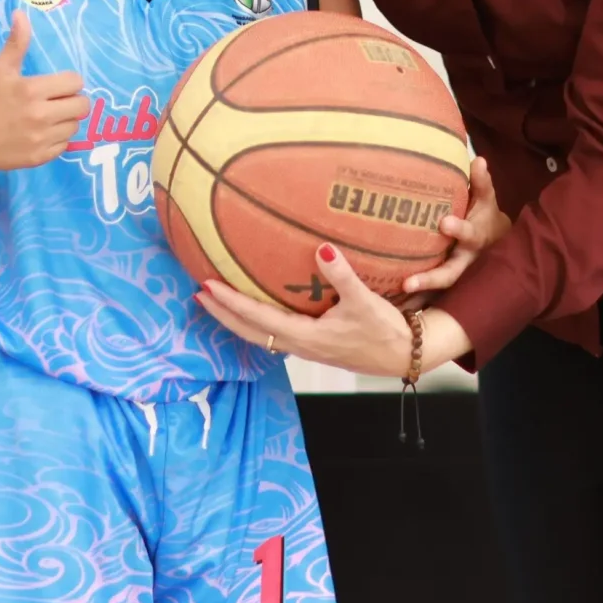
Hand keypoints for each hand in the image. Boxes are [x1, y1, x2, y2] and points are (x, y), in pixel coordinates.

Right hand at [0, 12, 87, 170]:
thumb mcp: (1, 69)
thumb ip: (16, 43)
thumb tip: (21, 14)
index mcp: (31, 90)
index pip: (75, 82)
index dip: (69, 82)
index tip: (57, 85)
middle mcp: (39, 115)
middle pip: (82, 106)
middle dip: (72, 101)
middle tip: (57, 101)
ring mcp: (41, 138)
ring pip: (75, 126)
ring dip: (66, 120)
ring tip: (48, 117)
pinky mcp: (40, 157)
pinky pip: (65, 145)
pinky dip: (57, 139)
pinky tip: (41, 133)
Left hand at [198, 244, 470, 376]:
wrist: (405, 355)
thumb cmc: (385, 330)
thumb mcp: (365, 301)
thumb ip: (343, 275)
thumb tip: (323, 248)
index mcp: (305, 336)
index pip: (257, 319)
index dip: (230, 303)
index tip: (207, 286)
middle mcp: (299, 345)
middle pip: (248, 332)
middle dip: (222, 314)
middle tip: (198, 293)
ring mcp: (305, 347)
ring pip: (259, 334)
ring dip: (236, 319)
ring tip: (217, 300)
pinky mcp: (313, 344)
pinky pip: (274, 332)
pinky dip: (256, 320)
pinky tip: (255, 306)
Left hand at [400, 157, 505, 297]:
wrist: (498, 246)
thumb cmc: (483, 216)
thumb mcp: (486, 199)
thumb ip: (481, 182)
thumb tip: (479, 159)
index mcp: (476, 237)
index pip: (469, 233)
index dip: (458, 229)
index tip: (443, 223)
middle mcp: (466, 261)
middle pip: (451, 273)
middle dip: (431, 278)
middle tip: (408, 282)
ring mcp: (456, 276)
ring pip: (438, 292)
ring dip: (418, 295)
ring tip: (394, 299)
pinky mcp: (446, 287)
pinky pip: (429, 298)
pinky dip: (412, 304)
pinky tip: (389, 306)